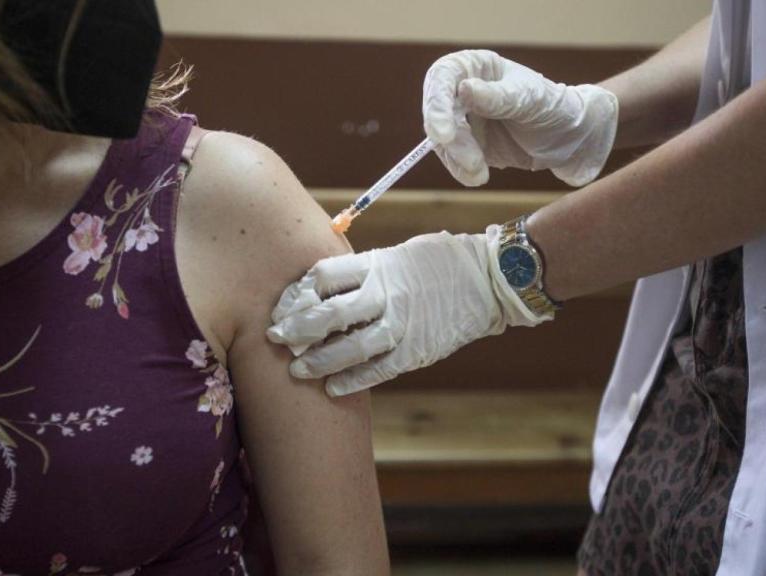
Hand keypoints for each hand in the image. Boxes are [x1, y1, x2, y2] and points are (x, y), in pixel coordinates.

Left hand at [266, 229, 549, 395]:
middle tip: (275, 338)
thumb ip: (365, 271)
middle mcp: (386, 294)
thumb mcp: (398, 254)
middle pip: (328, 314)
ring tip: (297, 370)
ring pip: (349, 348)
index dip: (297, 293)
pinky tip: (333, 388)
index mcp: (378, 264)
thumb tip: (321, 286)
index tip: (283, 304)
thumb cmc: (440, 262)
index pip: (322, 277)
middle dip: (296, 329)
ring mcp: (402, 325)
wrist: (490, 280)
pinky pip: (377, 370)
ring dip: (318, 362)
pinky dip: (353, 381)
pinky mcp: (416, 351)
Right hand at [423, 49, 618, 186]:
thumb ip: (496, 97)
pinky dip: (461, 171)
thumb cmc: (553, 105)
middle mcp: (463, 91)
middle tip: (472, 162)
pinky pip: (453, 158)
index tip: (444, 133)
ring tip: (480, 175)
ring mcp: (464, 119)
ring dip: (457, 159)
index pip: (443, 76)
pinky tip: (478, 177)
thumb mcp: (529, 99)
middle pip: (438, 112)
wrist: (570, 137)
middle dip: (452, 141)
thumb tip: (463, 89)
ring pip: (442, 140)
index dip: (436, 103)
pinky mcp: (467, 144)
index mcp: (476, 67)